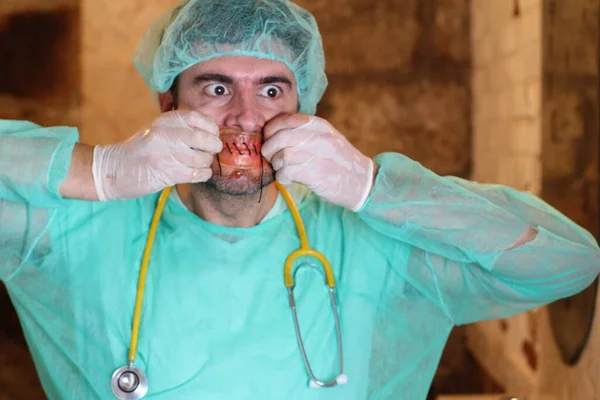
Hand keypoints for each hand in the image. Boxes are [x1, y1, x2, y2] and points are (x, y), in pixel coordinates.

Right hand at [92, 110, 221, 200]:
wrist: (114, 169)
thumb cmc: (139, 150)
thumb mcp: (157, 130)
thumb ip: (179, 127)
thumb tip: (210, 131)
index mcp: (164, 121)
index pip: (197, 117)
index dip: (211, 127)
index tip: (212, 134)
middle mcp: (166, 134)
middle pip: (205, 138)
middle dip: (213, 146)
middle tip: (210, 151)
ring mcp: (167, 154)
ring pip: (203, 158)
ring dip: (206, 163)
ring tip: (198, 164)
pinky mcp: (169, 173)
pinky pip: (198, 173)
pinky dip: (203, 174)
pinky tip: (196, 173)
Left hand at [262, 114, 374, 211]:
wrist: (362, 182)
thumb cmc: (340, 161)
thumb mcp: (327, 137)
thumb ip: (304, 132)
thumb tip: (274, 134)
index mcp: (319, 125)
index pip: (285, 119)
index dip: (270, 130)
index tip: (269, 140)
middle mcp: (318, 137)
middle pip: (280, 137)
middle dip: (269, 149)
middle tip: (271, 158)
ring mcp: (318, 155)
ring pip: (282, 155)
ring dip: (277, 165)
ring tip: (283, 170)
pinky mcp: (316, 174)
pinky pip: (287, 172)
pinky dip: (282, 177)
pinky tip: (289, 179)